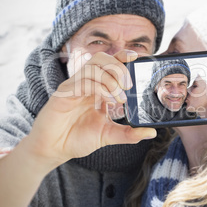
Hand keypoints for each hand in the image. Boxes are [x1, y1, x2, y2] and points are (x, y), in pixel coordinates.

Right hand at [27, 50, 155, 165]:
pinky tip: (108, 101)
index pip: (110, 63)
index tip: (138, 57)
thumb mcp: (109, 135)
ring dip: (110, 79)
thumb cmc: (78, 139)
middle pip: (102, 58)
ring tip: (120, 98)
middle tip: (128, 86)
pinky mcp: (64, 94)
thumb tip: (151, 132)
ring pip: (93, 67)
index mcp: (97, 87)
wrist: (54, 150)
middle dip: (119, 68)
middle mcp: (86, 83)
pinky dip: (99, 88)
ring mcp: (74, 86)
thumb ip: (130, 133)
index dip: (123, 56)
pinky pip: (82, 81)